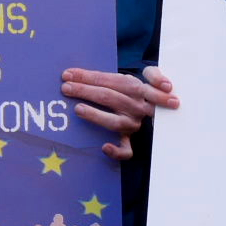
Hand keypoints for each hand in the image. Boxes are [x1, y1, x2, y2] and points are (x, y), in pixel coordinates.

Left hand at [62, 65, 180, 160]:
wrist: (159, 111)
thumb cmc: (132, 95)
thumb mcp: (128, 79)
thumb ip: (106, 76)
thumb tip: (70, 74)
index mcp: (135, 87)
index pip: (109, 80)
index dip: (87, 76)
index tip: (67, 74)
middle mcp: (137, 105)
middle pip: (110, 97)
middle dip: (86, 91)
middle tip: (66, 88)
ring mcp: (135, 124)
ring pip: (116, 122)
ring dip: (96, 115)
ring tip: (78, 109)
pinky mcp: (132, 141)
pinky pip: (127, 150)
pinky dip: (117, 151)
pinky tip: (104, 147)